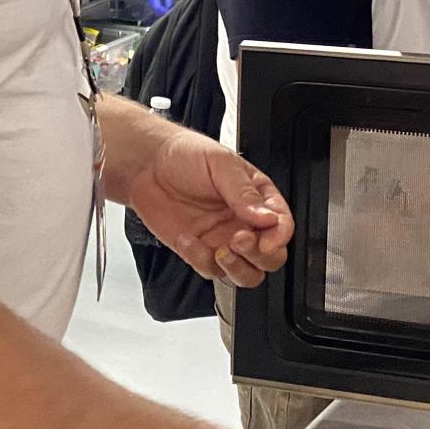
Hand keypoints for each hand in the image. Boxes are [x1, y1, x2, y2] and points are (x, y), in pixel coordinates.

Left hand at [125, 127, 291, 287]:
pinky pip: (211, 270)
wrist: (147, 165)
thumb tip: (267, 217)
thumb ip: (244, 193)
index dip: (279, 236)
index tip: (266, 239)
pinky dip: (201, 260)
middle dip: (260, 255)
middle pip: (271, 257)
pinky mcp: (200, 252)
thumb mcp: (220, 164)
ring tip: (222, 251)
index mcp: (258, 198)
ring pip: (247, 274)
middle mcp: (244, 222)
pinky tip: (188, 239)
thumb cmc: (185, 155)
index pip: (282, 224)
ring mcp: (223, 240)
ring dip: (238, 269)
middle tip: (239, 239)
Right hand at [145, 0, 175, 16]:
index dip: (164, 10)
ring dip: (162, 9)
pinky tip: (166, 6)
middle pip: (156, 9)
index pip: (158, 7)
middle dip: (163, 11)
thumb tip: (170, 6)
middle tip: (171, 11)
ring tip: (169, 9)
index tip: (170, 11)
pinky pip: (156, 5)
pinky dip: (161, 7)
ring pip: (156, 8)